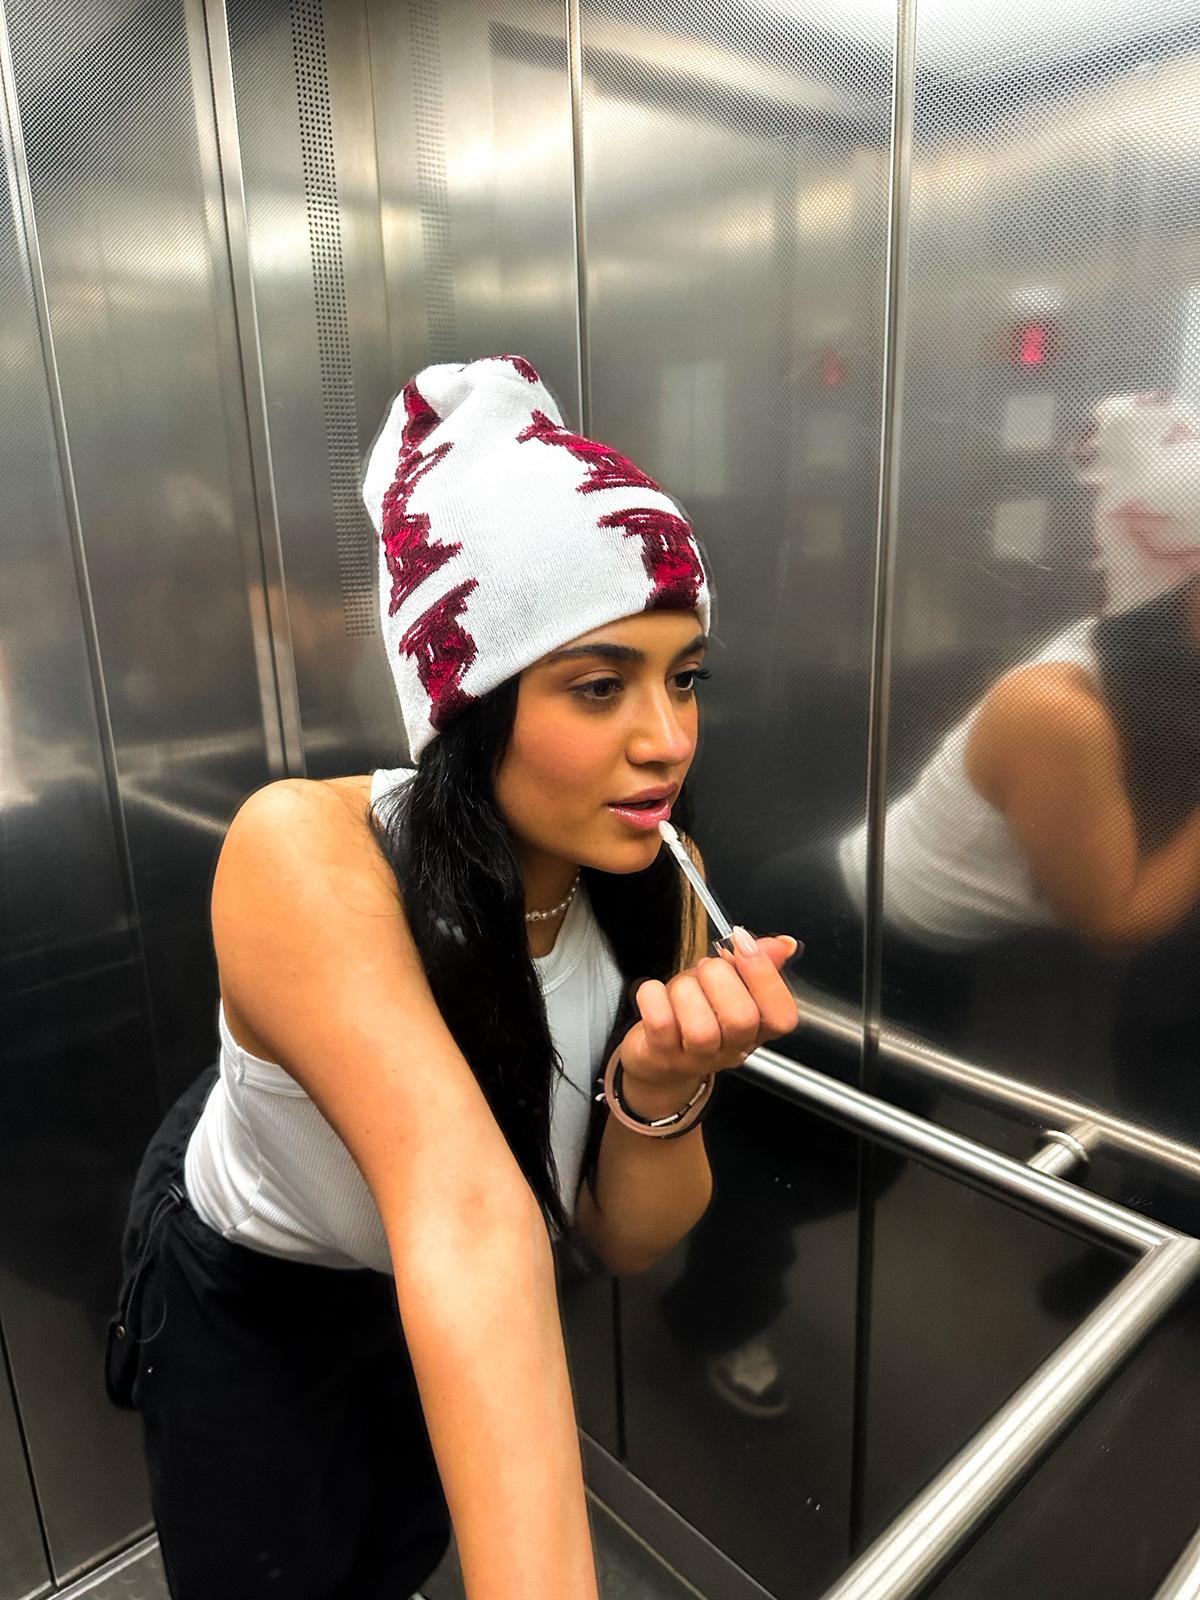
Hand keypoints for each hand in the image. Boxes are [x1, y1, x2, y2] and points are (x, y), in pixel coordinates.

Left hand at [616, 929, 800, 1114]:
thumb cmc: (696, 1013)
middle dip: (720, 976)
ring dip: (686, 990)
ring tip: (682, 987)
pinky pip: (661, 1023)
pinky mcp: (661, 1055)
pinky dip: (654, 996)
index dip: (765, 975)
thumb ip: (758, 963)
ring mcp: (696, 1057)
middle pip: (742, 1019)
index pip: (782, 1016)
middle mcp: (731, 1049)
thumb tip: (783, 944)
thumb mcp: (730, 984)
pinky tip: (656, 993)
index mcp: (757, 1030)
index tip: (743, 943)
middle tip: (706, 968)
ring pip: (701, 1029)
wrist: (659, 1057)